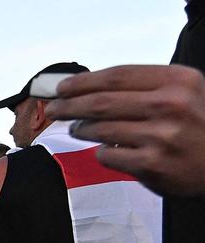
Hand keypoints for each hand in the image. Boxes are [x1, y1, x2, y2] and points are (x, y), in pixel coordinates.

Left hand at [47, 64, 204, 196]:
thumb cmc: (196, 127)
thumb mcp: (183, 94)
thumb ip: (143, 88)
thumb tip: (88, 88)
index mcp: (178, 81)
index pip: (117, 76)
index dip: (83, 81)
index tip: (62, 87)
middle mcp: (171, 105)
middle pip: (102, 102)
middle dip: (70, 105)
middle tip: (54, 109)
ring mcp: (161, 136)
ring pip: (100, 129)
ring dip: (81, 128)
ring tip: (76, 128)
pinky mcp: (151, 164)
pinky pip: (107, 155)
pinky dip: (101, 152)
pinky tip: (105, 149)